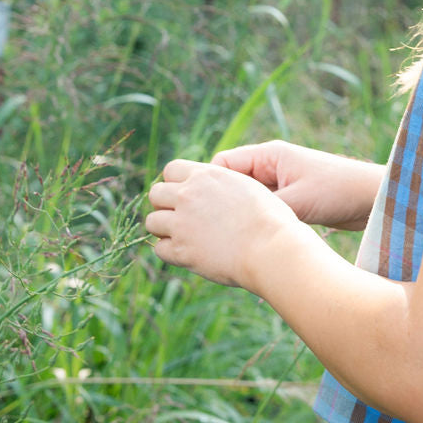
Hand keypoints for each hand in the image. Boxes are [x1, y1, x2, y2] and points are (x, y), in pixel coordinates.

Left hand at [146, 158, 299, 290]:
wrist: (270, 247)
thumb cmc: (269, 219)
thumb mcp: (247, 187)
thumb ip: (223, 184)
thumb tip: (213, 190)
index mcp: (206, 175)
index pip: (171, 169)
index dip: (176, 183)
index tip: (186, 195)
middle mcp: (188, 195)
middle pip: (155, 193)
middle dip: (165, 204)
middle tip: (181, 217)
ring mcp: (181, 223)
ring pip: (152, 222)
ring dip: (164, 229)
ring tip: (183, 236)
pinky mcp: (181, 250)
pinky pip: (159, 249)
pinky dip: (170, 252)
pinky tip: (187, 253)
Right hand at [210, 140, 382, 229]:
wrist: (373, 198)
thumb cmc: (338, 190)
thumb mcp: (297, 201)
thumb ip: (264, 209)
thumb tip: (232, 225)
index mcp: (269, 155)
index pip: (222, 164)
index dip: (209, 186)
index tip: (201, 211)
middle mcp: (270, 167)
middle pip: (231, 183)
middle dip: (220, 204)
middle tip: (207, 230)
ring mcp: (280, 183)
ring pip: (246, 200)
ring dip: (238, 215)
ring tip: (225, 239)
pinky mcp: (290, 200)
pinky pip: (262, 210)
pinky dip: (255, 222)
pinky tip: (247, 241)